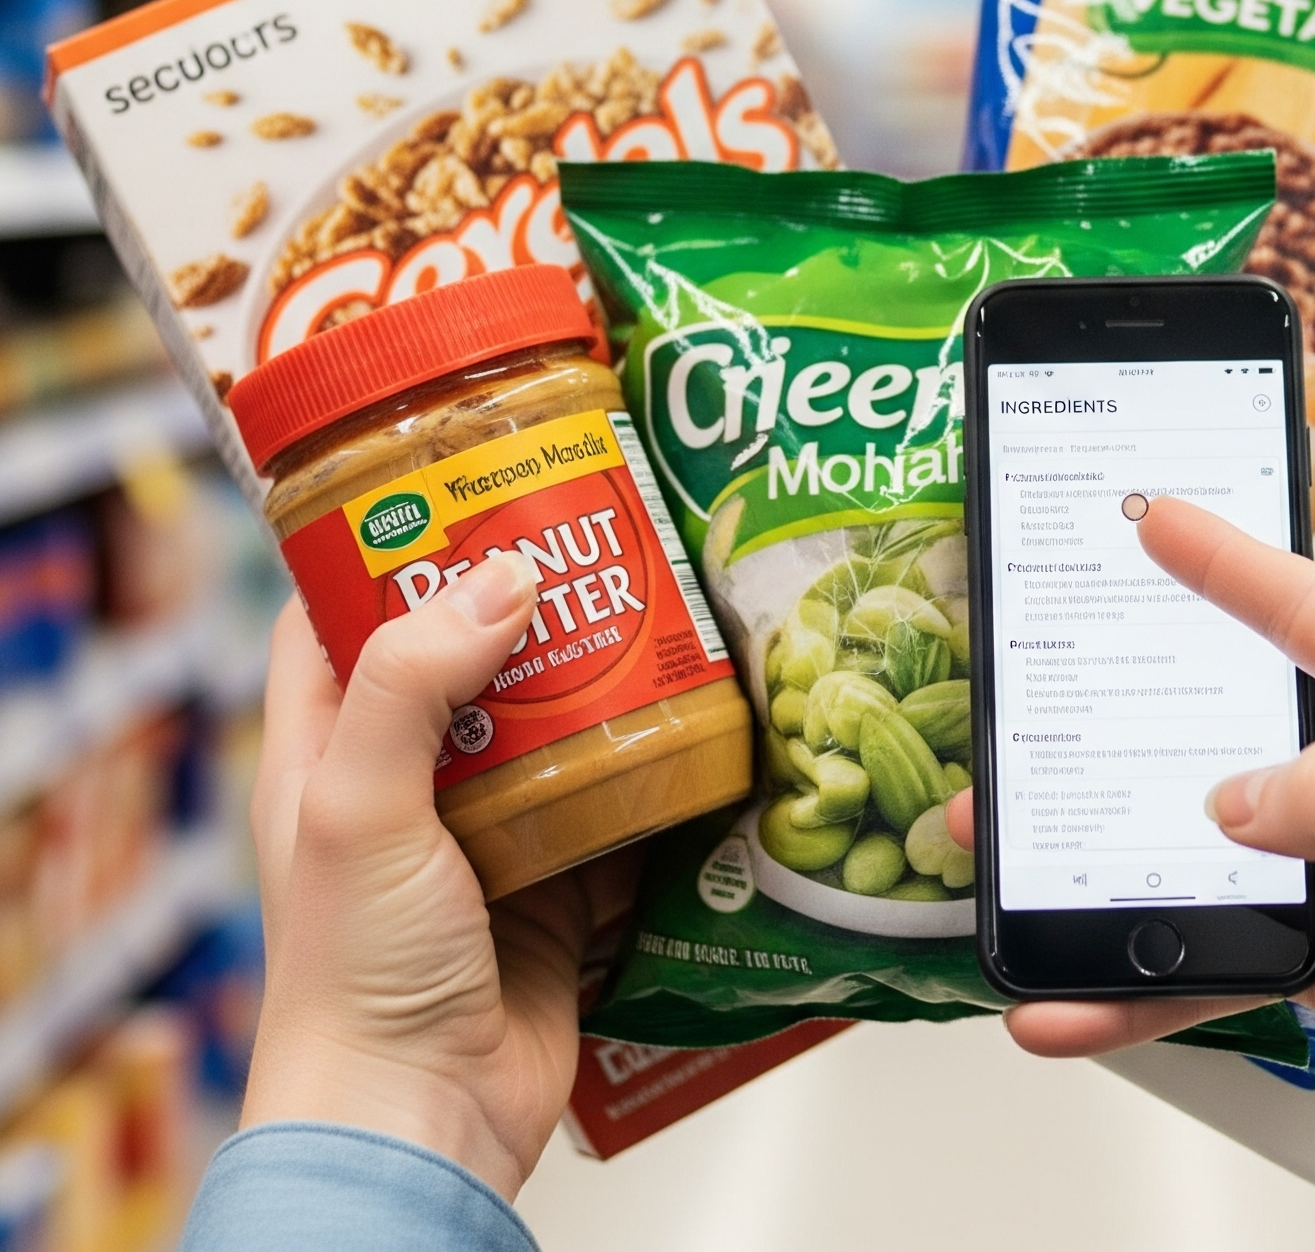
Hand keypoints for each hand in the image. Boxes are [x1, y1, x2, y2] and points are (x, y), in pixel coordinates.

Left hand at [243, 560, 638, 1198]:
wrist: (425, 1121)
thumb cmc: (354, 979)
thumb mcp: (359, 808)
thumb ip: (414, 683)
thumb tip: (504, 577)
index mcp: (329, 748)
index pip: (341, 612)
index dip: (390, 541)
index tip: (460, 480)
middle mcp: (409, 776)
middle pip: (470, 652)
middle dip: (530, 593)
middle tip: (596, 526)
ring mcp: (490, 824)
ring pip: (554, 716)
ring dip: (602, 668)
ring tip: (661, 597)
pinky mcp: (562, 872)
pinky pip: (616, 791)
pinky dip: (654, 754)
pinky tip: (700, 708)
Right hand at [974, 497, 1314, 1163]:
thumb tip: (1229, 802)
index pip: (1306, 610)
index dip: (1226, 560)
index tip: (1154, 515)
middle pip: (1228, 721)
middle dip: (1130, 716)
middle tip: (1044, 699)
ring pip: (1202, 837)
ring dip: (1114, 854)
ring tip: (1023, 859)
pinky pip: (1214, 945)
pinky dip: (1147, 977)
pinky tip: (1083, 1003)